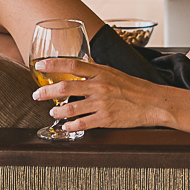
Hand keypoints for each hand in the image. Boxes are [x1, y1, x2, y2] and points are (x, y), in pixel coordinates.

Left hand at [32, 58, 171, 131]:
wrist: (152, 102)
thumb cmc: (133, 87)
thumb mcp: (113, 72)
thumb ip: (95, 70)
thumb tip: (81, 63)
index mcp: (100, 72)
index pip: (72, 65)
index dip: (53, 65)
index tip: (39, 66)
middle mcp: (99, 86)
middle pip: (65, 88)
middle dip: (46, 92)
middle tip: (37, 95)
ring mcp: (102, 103)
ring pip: (71, 109)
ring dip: (57, 112)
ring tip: (52, 112)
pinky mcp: (106, 119)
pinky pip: (82, 123)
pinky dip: (70, 125)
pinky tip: (66, 126)